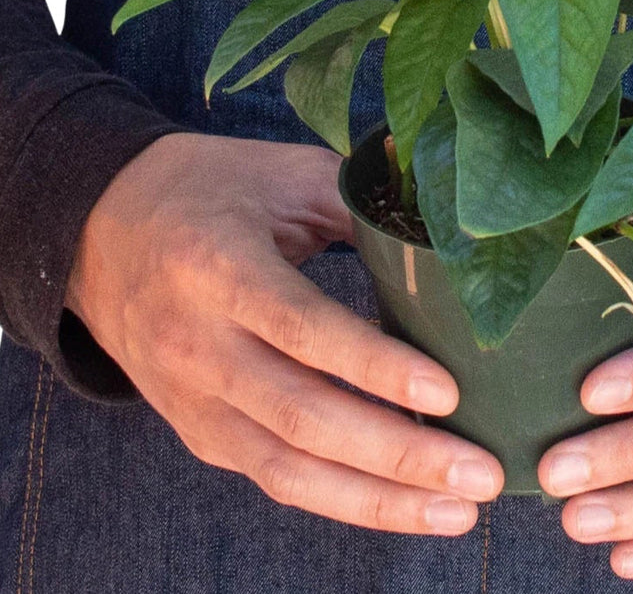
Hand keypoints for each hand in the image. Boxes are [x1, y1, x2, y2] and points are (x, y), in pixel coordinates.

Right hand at [66, 132, 502, 533]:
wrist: (98, 229)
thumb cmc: (208, 189)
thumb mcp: (281, 174)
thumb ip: (359, 201)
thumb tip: (449, 230)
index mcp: (218, 267)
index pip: (302, 327)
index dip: (374, 366)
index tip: (448, 393)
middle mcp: (198, 343)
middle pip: (301, 416)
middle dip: (396, 454)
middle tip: (479, 474)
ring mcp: (192, 398)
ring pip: (286, 468)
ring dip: (377, 500)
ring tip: (457, 512)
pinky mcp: (198, 430)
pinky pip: (272, 477)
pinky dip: (340, 499)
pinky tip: (402, 504)